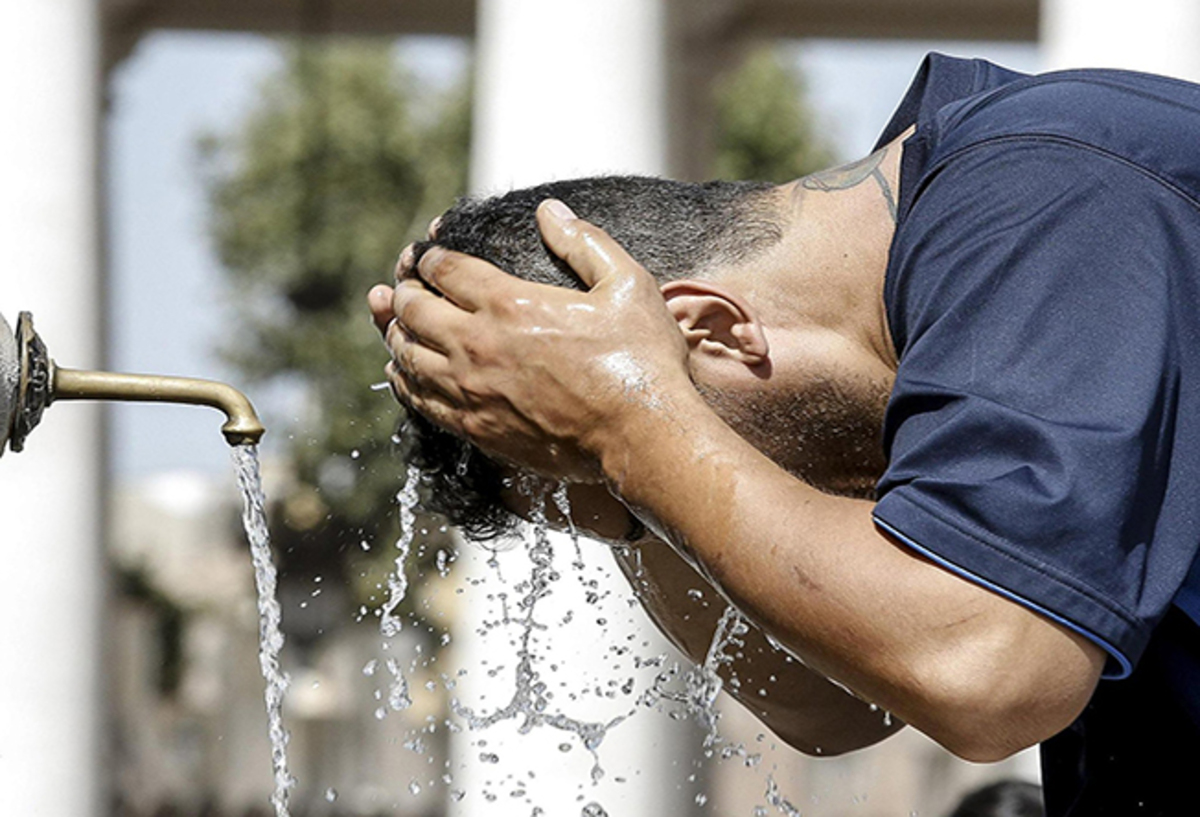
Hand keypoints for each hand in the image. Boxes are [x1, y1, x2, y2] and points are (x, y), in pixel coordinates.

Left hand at [367, 200, 693, 481]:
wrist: (642, 436)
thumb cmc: (642, 360)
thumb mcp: (627, 284)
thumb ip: (584, 243)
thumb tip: (549, 210)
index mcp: (509, 303)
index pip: (445, 269)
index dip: (428, 257)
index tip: (426, 255)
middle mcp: (478, 345)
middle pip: (414, 310)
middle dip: (404, 292)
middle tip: (403, 285)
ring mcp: (472, 391)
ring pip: (407, 356)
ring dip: (395, 333)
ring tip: (394, 323)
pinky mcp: (476, 428)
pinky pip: (419, 400)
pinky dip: (403, 380)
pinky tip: (402, 371)